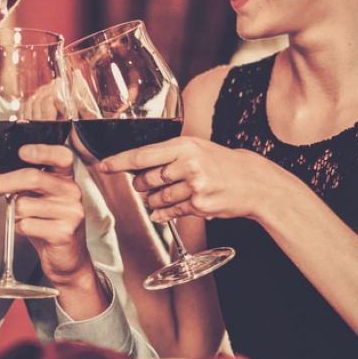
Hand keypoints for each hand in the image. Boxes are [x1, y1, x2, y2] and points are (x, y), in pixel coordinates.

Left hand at [0, 144, 96, 286]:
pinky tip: (29, 231)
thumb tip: (1, 178)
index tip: (22, 152)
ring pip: (24, 205)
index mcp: (66, 181)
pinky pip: (26, 224)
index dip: (41, 151)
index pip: (61, 156)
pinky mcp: (63, 232)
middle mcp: (71, 193)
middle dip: (4, 182)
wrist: (68, 259)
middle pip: (33, 178)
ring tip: (23, 219)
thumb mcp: (43, 201)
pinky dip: (19, 228)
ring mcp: (70, 213)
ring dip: (14, 213)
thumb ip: (29, 187)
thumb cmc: (51, 227)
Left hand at [97, 136, 281, 222]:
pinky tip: (161, 211)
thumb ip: (168, 154)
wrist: (253, 182)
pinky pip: (170, 212)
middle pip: (146, 179)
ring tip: (163, 194)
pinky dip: (161, 213)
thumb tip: (137, 165)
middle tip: (144, 183)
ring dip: (152, 200)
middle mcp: (189, 164)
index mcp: (185, 146)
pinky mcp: (200, 205)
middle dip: (140, 184)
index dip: (119, 162)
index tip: (104, 166)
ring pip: (157, 197)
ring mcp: (195, 186)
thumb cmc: (221, 163)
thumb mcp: (196, 148)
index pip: (143, 155)